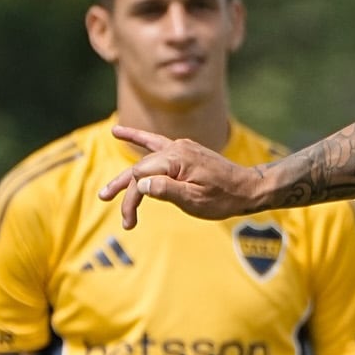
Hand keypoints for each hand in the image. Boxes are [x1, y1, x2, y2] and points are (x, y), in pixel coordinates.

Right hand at [98, 125, 260, 228]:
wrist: (248, 189)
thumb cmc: (223, 198)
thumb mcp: (194, 200)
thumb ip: (165, 190)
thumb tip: (139, 184)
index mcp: (176, 159)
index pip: (139, 176)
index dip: (129, 198)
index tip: (129, 221)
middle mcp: (176, 148)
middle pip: (139, 168)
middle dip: (124, 189)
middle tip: (105, 202)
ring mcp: (180, 147)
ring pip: (145, 159)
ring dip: (126, 173)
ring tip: (106, 186)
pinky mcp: (184, 150)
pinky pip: (155, 144)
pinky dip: (138, 139)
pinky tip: (119, 132)